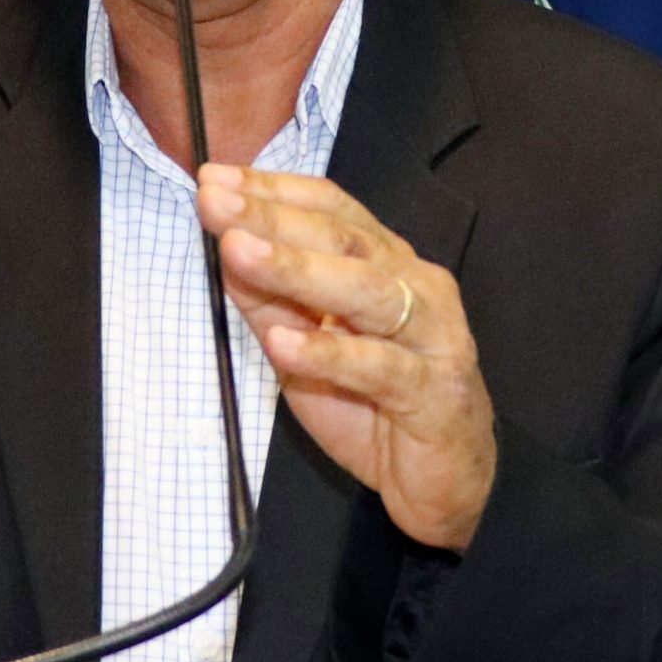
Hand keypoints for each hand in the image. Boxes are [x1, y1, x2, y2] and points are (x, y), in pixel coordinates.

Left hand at [196, 164, 495, 550]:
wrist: (447, 482)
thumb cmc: (377, 407)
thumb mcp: (308, 349)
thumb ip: (272, 301)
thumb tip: (225, 249)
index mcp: (388, 264)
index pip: (331, 209)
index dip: (274, 190)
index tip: (214, 178)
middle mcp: (417, 286)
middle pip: (343, 239)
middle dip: (274, 217)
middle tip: (215, 201)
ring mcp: (433, 336)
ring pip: (365, 291)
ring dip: (297, 269)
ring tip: (240, 251)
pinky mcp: (435, 391)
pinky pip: (379, 368)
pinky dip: (329, 353)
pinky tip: (284, 343)